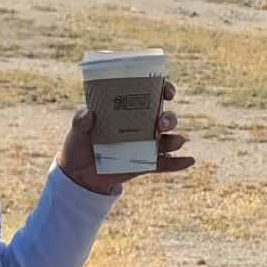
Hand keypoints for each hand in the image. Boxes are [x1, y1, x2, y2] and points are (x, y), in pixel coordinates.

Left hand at [55, 80, 193, 195]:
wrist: (79, 176)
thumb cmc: (78, 147)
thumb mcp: (76, 133)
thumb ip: (80, 122)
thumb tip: (88, 114)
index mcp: (127, 111)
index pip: (150, 95)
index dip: (163, 89)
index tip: (166, 90)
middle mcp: (140, 125)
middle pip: (163, 116)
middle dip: (169, 118)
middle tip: (161, 123)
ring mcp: (145, 145)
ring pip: (167, 138)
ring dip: (175, 138)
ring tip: (176, 141)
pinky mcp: (146, 164)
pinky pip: (166, 163)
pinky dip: (178, 162)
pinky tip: (189, 161)